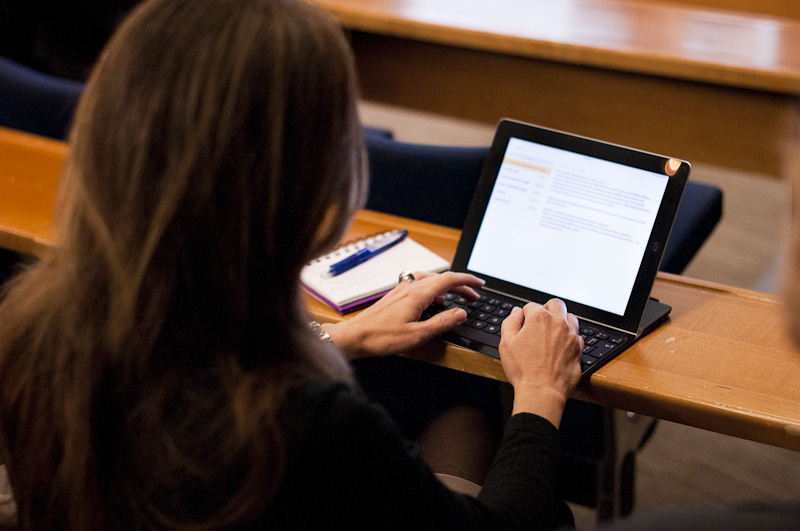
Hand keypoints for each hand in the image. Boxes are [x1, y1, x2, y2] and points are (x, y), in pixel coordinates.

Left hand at [324, 271, 484, 358]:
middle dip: (460, 285)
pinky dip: (433, 290)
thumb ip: (441, 323)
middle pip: (441, 279)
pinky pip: (419, 285)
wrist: (354, 336)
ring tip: (457, 298)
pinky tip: (433, 302)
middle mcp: (410, 287)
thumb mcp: (416, 335)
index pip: (449, 279)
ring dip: (447, 287)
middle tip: (474, 296)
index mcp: (417, 294)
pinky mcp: (396, 296)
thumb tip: (461, 313)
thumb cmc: (381, 337)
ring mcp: (401, 289)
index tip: (480, 284)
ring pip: (430, 280)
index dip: (467, 281)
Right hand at [498, 299, 582, 427]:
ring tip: (552, 333)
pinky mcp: (579, 349)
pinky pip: (578, 335)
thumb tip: (516, 312)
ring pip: (570, 317)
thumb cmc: (523, 370)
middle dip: (546, 308)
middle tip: (539, 322)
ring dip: (561, 320)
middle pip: (555, 304)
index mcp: (539, 318)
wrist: (542, 391)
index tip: (522, 326)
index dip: (524, 315)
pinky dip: (570, 337)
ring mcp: (571, 335)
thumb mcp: (506, 343)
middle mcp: (558, 322)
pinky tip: (561, 346)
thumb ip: (510, 322)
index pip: (531, 306)